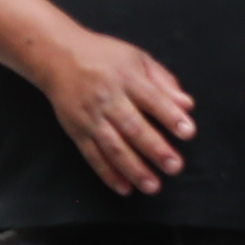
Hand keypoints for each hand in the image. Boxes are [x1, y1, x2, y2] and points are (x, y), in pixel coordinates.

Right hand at [25, 28, 197, 198]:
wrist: (55, 56)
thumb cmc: (103, 56)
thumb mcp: (137, 58)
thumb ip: (164, 81)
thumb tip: (187, 105)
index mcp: (127, 79)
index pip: (152, 99)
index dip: (170, 116)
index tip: (188, 133)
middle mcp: (108, 99)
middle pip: (133, 127)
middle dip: (155, 148)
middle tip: (175, 166)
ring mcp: (90, 117)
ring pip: (112, 146)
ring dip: (133, 168)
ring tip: (152, 186)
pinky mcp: (76, 130)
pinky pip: (92, 155)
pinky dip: (107, 173)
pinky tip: (124, 188)